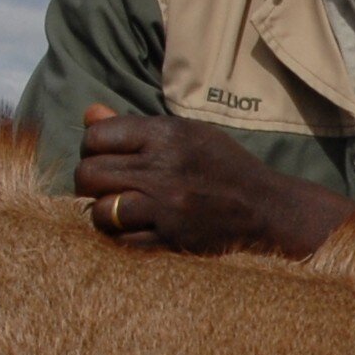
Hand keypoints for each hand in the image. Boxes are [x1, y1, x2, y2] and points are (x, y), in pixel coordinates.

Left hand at [73, 106, 352, 255]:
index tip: (105, 156)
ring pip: (100, 210)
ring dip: (103, 211)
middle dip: (90, 181)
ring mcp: (166, 206)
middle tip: (106, 186)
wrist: (265, 207)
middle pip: (89, 174)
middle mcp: (162, 168)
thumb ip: (135, 127)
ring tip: (117, 209)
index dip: (92, 147)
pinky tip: (134, 227)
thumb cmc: (222, 165)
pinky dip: (121, 235)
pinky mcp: (170, 237)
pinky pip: (122, 239)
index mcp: (166, 135)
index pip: (96, 137)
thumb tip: (89, 115)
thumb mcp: (187, 133)